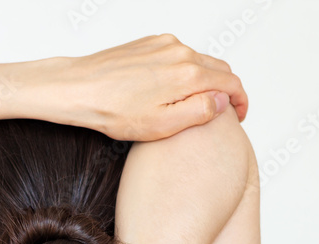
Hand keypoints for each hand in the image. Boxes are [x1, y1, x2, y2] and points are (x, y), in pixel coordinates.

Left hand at [61, 33, 247, 140]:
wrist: (78, 89)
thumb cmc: (114, 111)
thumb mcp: (162, 125)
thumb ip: (200, 111)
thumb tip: (222, 101)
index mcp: (189, 74)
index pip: (231, 83)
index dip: (240, 102)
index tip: (238, 116)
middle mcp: (180, 52)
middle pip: (218, 68)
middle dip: (225, 90)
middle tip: (221, 113)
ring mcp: (164, 44)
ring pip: (198, 61)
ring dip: (203, 80)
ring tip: (192, 104)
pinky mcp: (149, 43)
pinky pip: (177, 55)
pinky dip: (183, 71)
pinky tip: (169, 90)